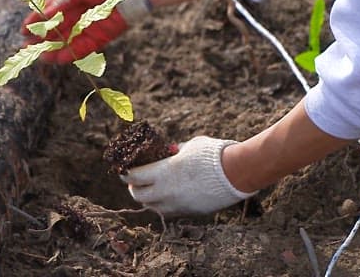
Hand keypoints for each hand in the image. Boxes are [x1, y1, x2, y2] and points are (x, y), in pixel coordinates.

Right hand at [22, 0, 150, 63]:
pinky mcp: (99, 38)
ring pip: (65, 42)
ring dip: (52, 50)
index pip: (48, 14)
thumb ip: (61, 2)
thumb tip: (43, 16)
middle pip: (55, 31)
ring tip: (38, 56)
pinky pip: (81, 49)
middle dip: (40, 39)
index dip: (35, 22)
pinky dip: (68, 54)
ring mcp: (88, 28)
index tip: (23, 30)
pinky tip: (55, 58)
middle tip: (26, 47)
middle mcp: (77, 16)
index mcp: (70, 0)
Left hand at [120, 136, 257, 215]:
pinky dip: (166, 204)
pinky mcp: (190, 213)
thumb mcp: (189, 146)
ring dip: (149, 199)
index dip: (126, 173)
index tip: (123, 170)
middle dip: (134, 188)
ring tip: (151, 190)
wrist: (236, 173)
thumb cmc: (212, 154)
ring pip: (153, 207)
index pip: (134, 176)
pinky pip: (171, 211)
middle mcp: (166, 192)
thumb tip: (168, 152)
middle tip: (135, 182)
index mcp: (163, 172)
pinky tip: (170, 196)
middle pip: (139, 196)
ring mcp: (178, 205)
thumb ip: (175, 152)